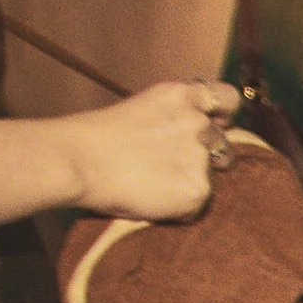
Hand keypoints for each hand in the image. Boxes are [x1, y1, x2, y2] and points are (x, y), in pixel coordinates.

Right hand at [59, 80, 241, 221]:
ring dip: (192, 178)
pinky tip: (151, 198)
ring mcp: (201, 157)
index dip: (222, 115)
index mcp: (182, 96)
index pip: (227, 98)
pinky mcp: (198, 190)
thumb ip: (174, 117)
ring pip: (211, 174)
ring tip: (154, 180)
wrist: (75, 161)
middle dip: (206, 154)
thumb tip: (194, 133)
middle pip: (222, 142)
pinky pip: (197, 203)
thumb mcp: (143, 110)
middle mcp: (198, 123)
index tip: (213, 125)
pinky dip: (179, 206)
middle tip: (168, 164)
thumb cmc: (97, 137)